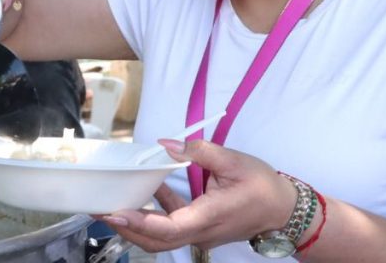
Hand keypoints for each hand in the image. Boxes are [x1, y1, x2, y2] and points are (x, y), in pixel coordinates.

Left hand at [98, 140, 297, 252]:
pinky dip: (154, 213)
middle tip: (100, 210)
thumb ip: (200, 151)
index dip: (139, 222)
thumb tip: (167, 144)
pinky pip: (171, 226)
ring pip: (161, 238)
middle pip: (156, 241)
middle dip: (126, 228)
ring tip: (112, 204)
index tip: (115, 212)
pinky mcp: (200, 227)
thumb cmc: (263, 186)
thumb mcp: (234, 161)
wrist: (284, 210)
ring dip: (136, 224)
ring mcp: (200, 232)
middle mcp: (201, 231)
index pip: (169, 228)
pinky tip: (147, 191)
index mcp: (209, 216)